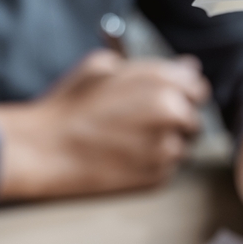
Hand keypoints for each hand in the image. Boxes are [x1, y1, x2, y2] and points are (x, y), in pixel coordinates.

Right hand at [0, 50, 210, 199]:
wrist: (44, 149)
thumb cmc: (70, 106)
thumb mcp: (102, 66)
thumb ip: (150, 66)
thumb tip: (187, 66)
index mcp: (162, 84)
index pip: (198, 88)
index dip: (183, 93)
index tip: (170, 98)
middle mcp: (172, 115)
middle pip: (194, 118)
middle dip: (177, 120)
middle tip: (145, 122)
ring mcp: (167, 148)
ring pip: (184, 145)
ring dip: (167, 142)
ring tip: (129, 140)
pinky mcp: (158, 176)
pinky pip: (169, 167)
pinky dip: (154, 163)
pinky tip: (124, 156)